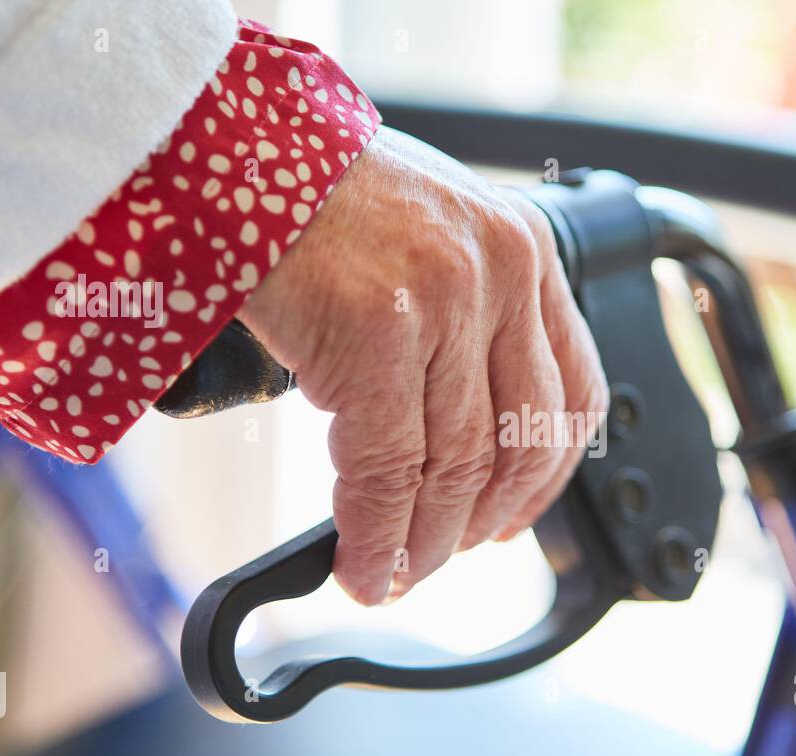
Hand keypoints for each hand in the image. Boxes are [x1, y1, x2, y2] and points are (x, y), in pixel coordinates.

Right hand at [241, 128, 607, 605]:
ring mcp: (444, 302)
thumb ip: (458, 315)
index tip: (514, 515)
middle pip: (516, 441)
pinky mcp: (377, 332)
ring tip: (395, 573)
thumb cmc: (307, 191)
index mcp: (520, 249)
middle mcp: (498, 274)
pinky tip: (362, 565)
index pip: (572, 389)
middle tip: (438, 555)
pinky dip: (376, 536)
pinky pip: (387, 471)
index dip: (547, 474)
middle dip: (477, 520)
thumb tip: (452, 421)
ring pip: (455, 466)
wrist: (223, 141)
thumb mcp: (422, 237)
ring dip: (424, 541)